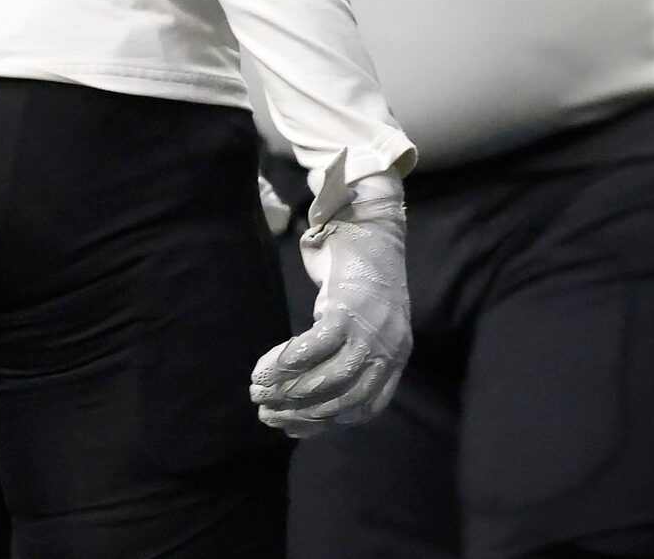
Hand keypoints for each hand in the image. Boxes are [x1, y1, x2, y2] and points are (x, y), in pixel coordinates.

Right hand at [250, 172, 408, 435]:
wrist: (370, 227)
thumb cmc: (361, 278)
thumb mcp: (363, 326)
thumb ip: (346, 358)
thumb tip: (303, 400)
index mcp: (395, 357)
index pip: (364, 408)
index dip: (326, 423)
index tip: (292, 426)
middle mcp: (388, 349)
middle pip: (342, 398)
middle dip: (299, 411)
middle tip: (265, 412)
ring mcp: (369, 330)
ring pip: (327, 379)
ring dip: (287, 391)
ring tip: (258, 391)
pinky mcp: (346, 309)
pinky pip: (312, 348)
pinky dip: (285, 363)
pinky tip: (264, 368)